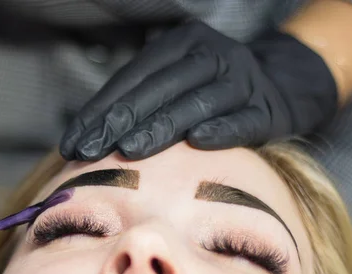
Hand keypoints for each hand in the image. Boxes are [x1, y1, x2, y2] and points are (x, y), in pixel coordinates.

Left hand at [60, 21, 337, 160]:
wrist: (280, 87)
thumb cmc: (207, 92)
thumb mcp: (172, 83)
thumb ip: (136, 102)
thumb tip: (83, 139)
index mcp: (181, 44)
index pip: (131, 78)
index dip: (99, 110)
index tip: (72, 142)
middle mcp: (212, 55)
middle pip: (159, 89)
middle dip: (120, 121)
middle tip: (89, 151)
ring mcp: (242, 80)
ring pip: (196, 103)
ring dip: (161, 127)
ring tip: (128, 151)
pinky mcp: (268, 109)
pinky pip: (242, 121)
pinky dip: (222, 130)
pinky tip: (198, 142)